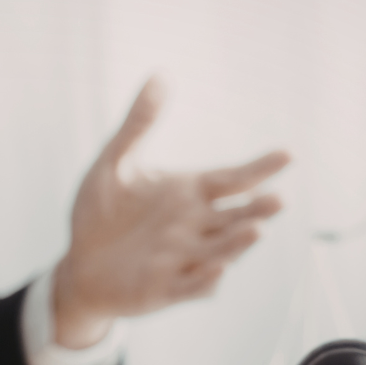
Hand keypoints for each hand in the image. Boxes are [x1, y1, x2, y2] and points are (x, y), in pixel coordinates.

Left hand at [53, 78, 290, 347]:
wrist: (77, 264)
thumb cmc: (99, 214)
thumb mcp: (114, 163)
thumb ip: (138, 124)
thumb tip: (159, 75)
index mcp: (189, 194)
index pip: (233, 179)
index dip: (260, 168)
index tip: (287, 154)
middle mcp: (194, 227)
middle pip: (235, 217)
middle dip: (257, 209)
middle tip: (278, 199)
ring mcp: (182, 260)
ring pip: (220, 251)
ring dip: (237, 243)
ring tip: (255, 230)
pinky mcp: (164, 289)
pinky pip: (190, 287)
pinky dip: (205, 281)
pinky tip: (218, 270)